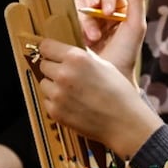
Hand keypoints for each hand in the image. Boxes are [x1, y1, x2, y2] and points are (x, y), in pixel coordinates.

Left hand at [35, 36, 161, 157]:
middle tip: (69, 75)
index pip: (46, 46)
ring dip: (53, 85)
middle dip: (53, 68)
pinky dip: (56, 102)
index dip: (50, 50)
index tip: (52, 54)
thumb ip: (81, 57)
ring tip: (73, 91)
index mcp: (76, 58)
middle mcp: (64, 74)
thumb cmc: (119, 93)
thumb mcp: (103, 64)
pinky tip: (73, 104)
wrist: (124, 121)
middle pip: (44, 65)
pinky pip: (47, 101)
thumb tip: (63, 53)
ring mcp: (58, 94)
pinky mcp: (55, 111)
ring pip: (44, 83)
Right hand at [75, 0, 146, 81]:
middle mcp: (100, 10)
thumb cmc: (126, 54)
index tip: (108, 12)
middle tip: (91, 9)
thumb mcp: (136, 27)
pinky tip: (80, 38)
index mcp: (117, 6)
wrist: (111, 78)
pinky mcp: (72, 30)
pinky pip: (67, 19)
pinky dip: (72, 25)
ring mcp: (84, 19)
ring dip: (84, 18)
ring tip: (92, 37)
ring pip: (77, 4)